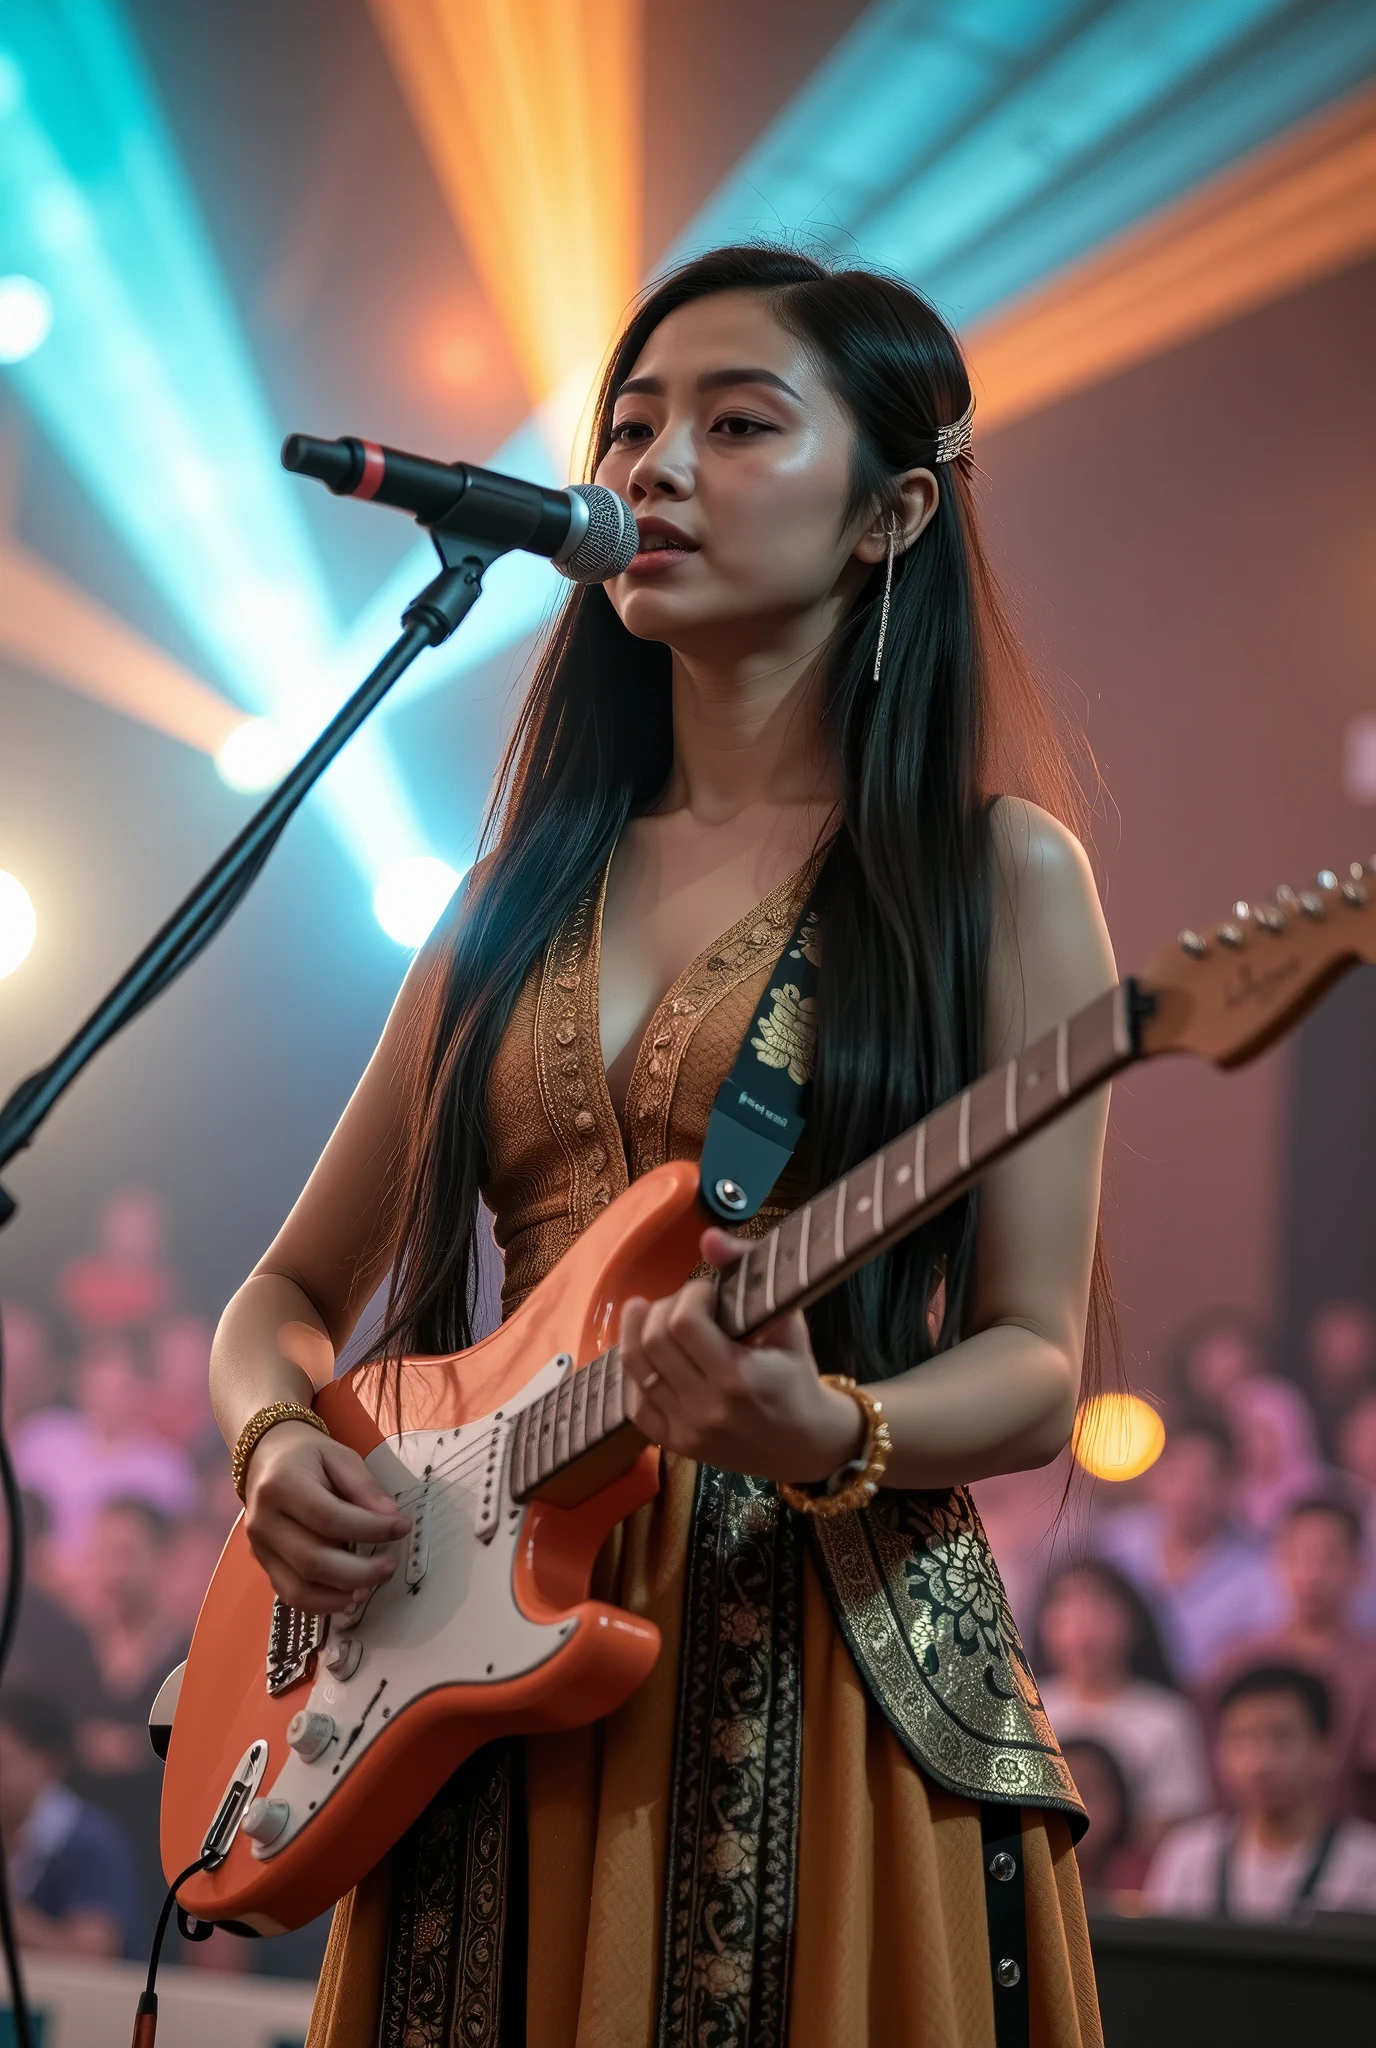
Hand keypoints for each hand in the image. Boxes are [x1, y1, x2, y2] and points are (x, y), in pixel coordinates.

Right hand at [243, 1421, 411, 1613]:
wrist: (267, 1456)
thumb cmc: (308, 1455)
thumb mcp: (341, 1457)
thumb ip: (365, 1487)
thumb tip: (392, 1518)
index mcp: (282, 1486)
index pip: (328, 1518)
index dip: (369, 1529)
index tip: (402, 1527)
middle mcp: (264, 1521)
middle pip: (312, 1560)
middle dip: (359, 1570)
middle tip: (391, 1564)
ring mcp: (259, 1547)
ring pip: (299, 1588)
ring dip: (342, 1594)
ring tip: (373, 1584)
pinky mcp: (263, 1564)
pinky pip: (291, 1595)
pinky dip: (323, 1603)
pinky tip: (350, 1594)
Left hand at [620, 1227, 863, 1482]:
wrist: (806, 1445)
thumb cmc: (797, 1377)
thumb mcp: (787, 1322)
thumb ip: (749, 1272)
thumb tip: (708, 1237)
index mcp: (738, 1378)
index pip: (684, 1322)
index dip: (690, 1294)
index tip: (708, 1292)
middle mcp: (706, 1408)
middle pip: (654, 1340)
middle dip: (664, 1308)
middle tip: (685, 1305)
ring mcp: (686, 1430)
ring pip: (635, 1367)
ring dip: (639, 1331)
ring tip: (650, 1314)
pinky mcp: (674, 1444)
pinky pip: (634, 1402)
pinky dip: (636, 1371)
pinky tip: (650, 1355)